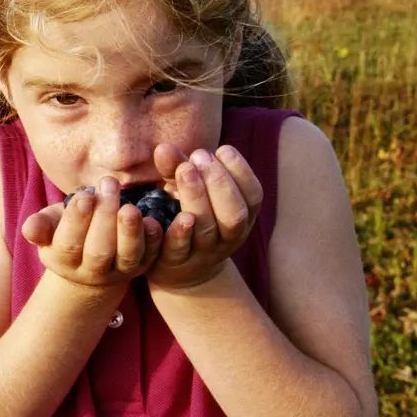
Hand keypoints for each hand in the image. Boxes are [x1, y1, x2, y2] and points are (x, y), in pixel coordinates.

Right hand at [21, 176, 163, 291]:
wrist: (92, 258)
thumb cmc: (67, 230)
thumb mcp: (51, 225)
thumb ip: (41, 225)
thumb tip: (29, 228)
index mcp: (64, 260)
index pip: (69, 243)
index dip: (77, 220)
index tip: (85, 195)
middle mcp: (92, 271)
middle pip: (99, 250)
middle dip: (105, 217)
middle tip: (109, 184)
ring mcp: (120, 271)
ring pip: (127, 256)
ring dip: (130, 231)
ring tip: (130, 206)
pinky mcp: (143, 266)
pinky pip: (151, 255)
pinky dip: (154, 239)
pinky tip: (153, 220)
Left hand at [147, 144, 262, 290]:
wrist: (178, 268)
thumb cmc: (188, 215)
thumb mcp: (186, 190)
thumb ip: (176, 167)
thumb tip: (164, 147)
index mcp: (240, 217)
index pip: (253, 196)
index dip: (241, 172)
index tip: (222, 148)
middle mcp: (227, 238)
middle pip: (233, 214)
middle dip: (219, 182)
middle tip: (199, 155)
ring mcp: (201, 253)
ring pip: (206, 229)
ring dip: (197, 196)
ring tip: (184, 168)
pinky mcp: (174, 262)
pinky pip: (178, 248)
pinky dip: (177, 229)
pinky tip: (173, 209)